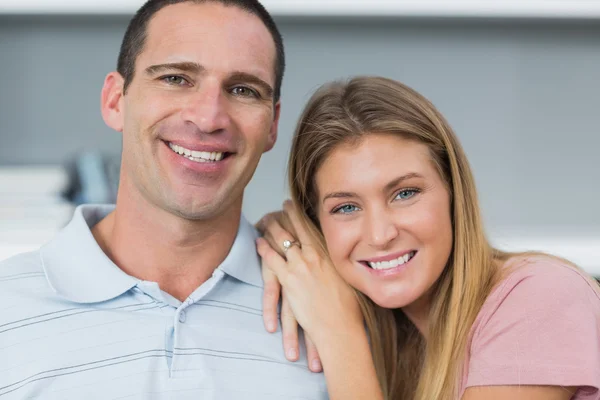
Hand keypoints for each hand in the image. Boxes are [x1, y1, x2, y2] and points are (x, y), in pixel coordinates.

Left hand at [256, 201, 362, 353]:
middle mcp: (314, 255)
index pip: (310, 226)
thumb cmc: (349, 307)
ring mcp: (300, 266)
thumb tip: (339, 260)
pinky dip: (264, 248)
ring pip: (281, 240)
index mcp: (328, 253)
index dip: (298, 214)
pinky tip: (258, 242)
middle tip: (276, 208)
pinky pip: (272, 259)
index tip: (292, 204)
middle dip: (283, 216)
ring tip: (265, 221)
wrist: (339, 325)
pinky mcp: (289, 279)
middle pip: (294, 229)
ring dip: (272, 228)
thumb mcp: (347, 278)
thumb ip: (339, 265)